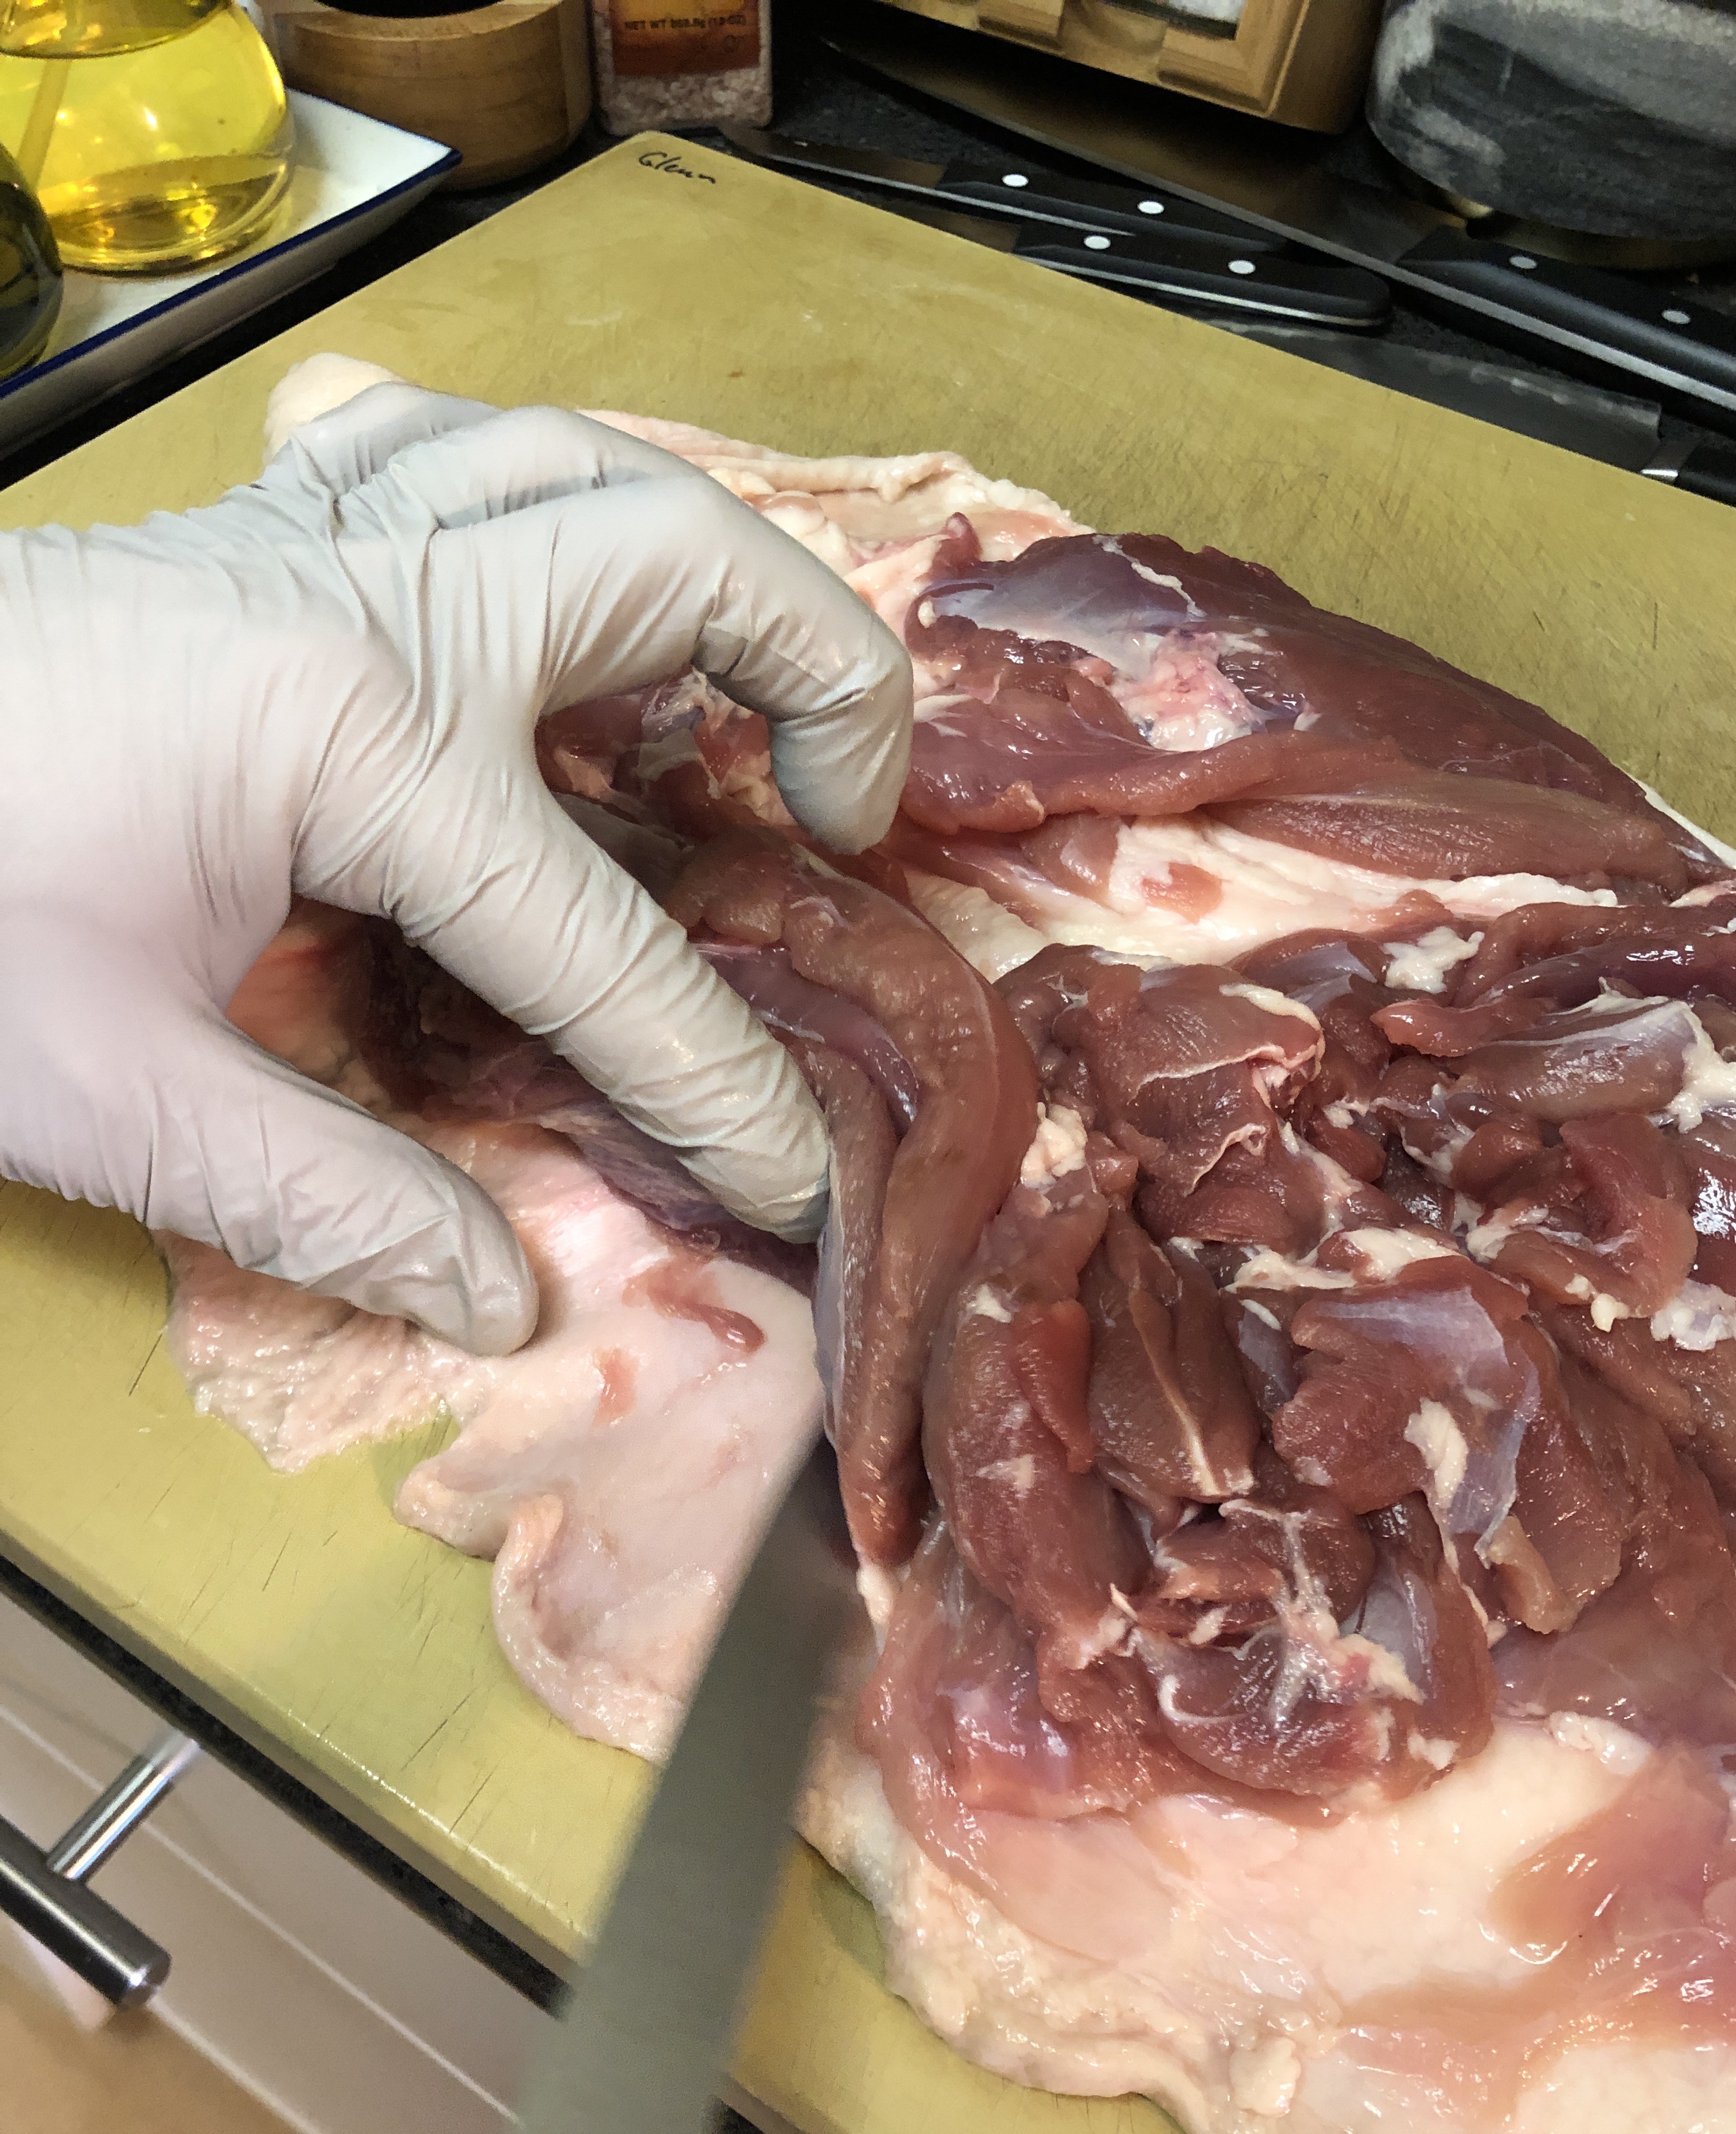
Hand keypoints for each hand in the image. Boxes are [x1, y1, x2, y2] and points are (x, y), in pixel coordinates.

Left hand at [0, 370, 912, 1350]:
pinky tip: (534, 603)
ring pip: (570, 460)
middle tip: (841, 818)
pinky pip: (440, 451)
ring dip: (695, 562)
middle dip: (818, 678)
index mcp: (355, 736)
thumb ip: (332, 1202)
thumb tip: (507, 1299)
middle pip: (673, 558)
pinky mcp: (247, 532)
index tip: (790, 1169)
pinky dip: (536, 503)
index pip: (603, 934)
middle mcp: (364, 597)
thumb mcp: (113, 1098)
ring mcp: (305, 537)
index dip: (714, 1074)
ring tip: (729, 698)